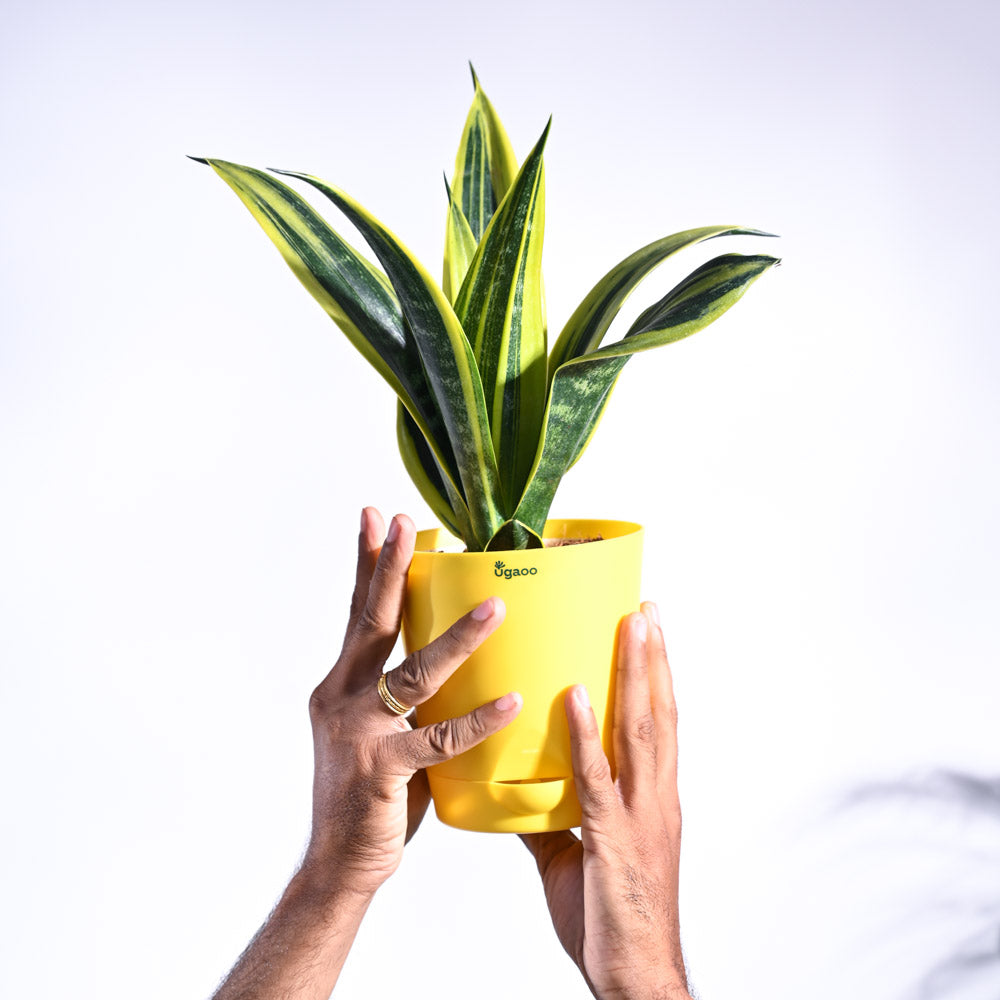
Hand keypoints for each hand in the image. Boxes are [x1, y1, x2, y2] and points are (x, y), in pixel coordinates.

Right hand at [302, 506, 522, 898]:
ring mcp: (357, 732)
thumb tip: (452, 656)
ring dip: (457, 639)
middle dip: (387, 567)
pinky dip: (477, 719)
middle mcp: (341, 697)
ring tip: (495, 607)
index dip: (366, 563)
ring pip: (412, 674)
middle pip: (370, 621)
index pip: (357, 612)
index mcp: (341, 683)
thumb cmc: (370, 792)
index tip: (374, 516)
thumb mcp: (381, 730)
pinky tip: (511, 700)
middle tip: (401, 521)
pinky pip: (438, 739)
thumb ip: (405, 695)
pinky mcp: (381, 769)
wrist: (339, 863)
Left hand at [520, 603, 690, 999]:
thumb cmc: (612, 920)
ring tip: (628, 624)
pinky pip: (597, 778)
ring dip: (635, 673)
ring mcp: (640, 815)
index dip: (656, 674)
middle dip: (653, 657)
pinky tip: (573, 696)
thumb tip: (520, 789)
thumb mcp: (577, 856)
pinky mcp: (614, 839)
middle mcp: (656, 797)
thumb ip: (553, 816)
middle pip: (660, 713)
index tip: (648, 628)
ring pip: (641, 730)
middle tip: (645, 606)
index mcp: (652, 798)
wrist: (636, 978)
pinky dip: (587, 733)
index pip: (659, 723)